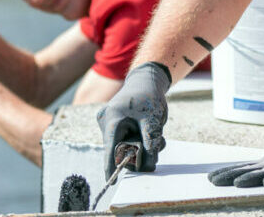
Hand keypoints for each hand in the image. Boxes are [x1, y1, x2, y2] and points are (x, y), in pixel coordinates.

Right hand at [95, 62, 170, 177]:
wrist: (146, 81)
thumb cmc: (148, 97)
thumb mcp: (153, 120)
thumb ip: (150, 142)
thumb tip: (149, 165)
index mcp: (112, 119)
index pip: (110, 147)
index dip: (111, 166)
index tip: (111, 181)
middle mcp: (106, 122)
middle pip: (119, 149)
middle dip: (138, 152)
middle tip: (158, 146)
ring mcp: (108, 124)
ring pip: (124, 146)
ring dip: (141, 146)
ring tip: (156, 134)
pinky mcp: (114, 125)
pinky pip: (126, 140)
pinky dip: (138, 141)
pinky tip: (149, 132)